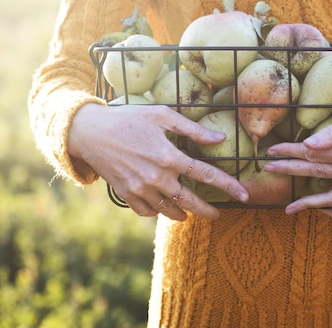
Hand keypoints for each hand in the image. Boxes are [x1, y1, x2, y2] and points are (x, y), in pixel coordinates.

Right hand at [67, 103, 247, 220]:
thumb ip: (193, 129)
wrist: (89, 131)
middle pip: (190, 201)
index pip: (206, 175)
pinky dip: (158, 212)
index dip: (228, 186)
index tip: (243, 196)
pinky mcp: (126, 194)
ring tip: (191, 213)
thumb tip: (221, 137)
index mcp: (169, 156)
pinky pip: (147, 211)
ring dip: (184, 214)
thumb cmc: (128, 118)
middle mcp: (156, 177)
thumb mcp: (162, 115)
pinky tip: (164, 207)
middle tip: (218, 215)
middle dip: (208, 211)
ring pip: (169, 210)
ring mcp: (140, 188)